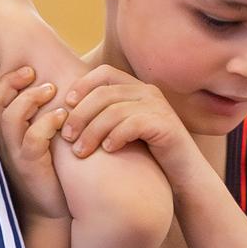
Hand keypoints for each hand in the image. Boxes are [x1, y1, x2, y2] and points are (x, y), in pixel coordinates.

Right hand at [0, 66, 70, 220]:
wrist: (52, 210)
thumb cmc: (48, 170)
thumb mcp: (38, 139)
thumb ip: (37, 114)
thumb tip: (51, 81)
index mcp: (0, 134)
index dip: (4, 80)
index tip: (28, 70)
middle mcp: (1, 143)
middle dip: (11, 82)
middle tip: (33, 73)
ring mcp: (13, 156)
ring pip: (10, 118)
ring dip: (31, 99)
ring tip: (51, 90)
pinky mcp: (29, 168)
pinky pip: (32, 139)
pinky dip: (47, 123)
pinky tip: (62, 117)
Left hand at [59, 64, 197, 177]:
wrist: (182, 175)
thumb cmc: (146, 155)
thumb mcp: (121, 130)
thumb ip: (102, 116)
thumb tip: (66, 110)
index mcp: (135, 88)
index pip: (104, 73)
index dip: (81, 86)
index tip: (64, 106)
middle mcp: (147, 92)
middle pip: (104, 93)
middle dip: (80, 114)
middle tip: (67, 137)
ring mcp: (158, 107)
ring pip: (114, 110)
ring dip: (92, 131)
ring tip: (80, 152)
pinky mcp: (166, 125)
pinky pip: (133, 124)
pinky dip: (116, 136)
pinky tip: (107, 151)